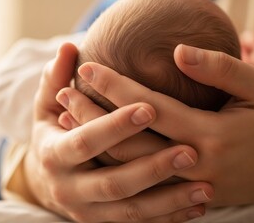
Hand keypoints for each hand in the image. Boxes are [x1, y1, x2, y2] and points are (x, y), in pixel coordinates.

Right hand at [24, 43, 213, 221]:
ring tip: (207, 188)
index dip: (115, 126)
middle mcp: (70, 190)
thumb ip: (55, 79)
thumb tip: (68, 47)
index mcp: (54, 155)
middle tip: (191, 152)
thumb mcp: (46, 106)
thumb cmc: (54, 132)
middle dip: (152, 169)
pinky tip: (199, 207)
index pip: (86, 141)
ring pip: (133, 212)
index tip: (149, 107)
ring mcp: (89, 213)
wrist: (49, 179)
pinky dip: (169, 218)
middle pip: (114, 183)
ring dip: (171, 202)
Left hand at [77, 44, 253, 220]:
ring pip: (133, 168)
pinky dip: (120, 164)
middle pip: (131, 143)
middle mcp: (196, 165)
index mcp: (211, 136)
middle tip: (63, 94)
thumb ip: (221, 69)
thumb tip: (178, 52)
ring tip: (70, 121)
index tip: (88, 67)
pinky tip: (102, 148)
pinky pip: (147, 183)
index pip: (150, 108)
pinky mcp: (194, 196)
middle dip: (93, 117)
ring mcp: (193, 186)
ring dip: (99, 142)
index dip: (116, 86)